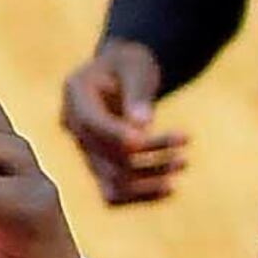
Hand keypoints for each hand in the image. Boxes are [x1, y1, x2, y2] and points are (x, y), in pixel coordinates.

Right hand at [57, 39, 186, 203]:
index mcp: (75, 94)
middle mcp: (73, 125)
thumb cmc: (130, 63)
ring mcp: (84, 147)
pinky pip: (114, 190)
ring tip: (182, 161)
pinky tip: (170, 187)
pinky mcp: (99, 164)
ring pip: (109, 178)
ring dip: (147, 179)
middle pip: (103, 153)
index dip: (116, 134)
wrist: (122, 73)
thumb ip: (136, 92)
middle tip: (184, 143)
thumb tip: (142, 124)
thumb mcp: (135, 66)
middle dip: (145, 154)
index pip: (91, 123)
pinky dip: (140, 194)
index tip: (146, 138)